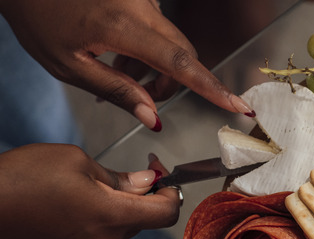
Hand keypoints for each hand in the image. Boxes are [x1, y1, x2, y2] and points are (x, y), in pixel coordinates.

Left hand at [0, 0, 254, 131]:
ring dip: (156, 68)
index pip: (181, 64)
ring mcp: (142, 0)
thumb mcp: (69, 65)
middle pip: (182, 55)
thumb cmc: (38, 17)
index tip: (239, 105)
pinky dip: (146, 51)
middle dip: (172, 84)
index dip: (212, 89)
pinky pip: (157, 30)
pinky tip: (118, 57)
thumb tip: (153, 118)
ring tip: (120, 76)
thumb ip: (116, 91)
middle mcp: (141, 8)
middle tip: (144, 100)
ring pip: (171, 44)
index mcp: (123, 27)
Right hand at [0, 144, 180, 238]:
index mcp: (111, 217)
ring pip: (116, 231)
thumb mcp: (75, 161)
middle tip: (131, 173)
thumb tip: (145, 183)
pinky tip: (66, 204)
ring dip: (114, 210)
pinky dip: (91, 222)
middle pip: (141, 223)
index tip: (164, 177)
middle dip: (142, 199)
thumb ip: (117, 177)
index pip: (166, 214)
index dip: (172, 194)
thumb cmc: (20, 178)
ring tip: (87, 186)